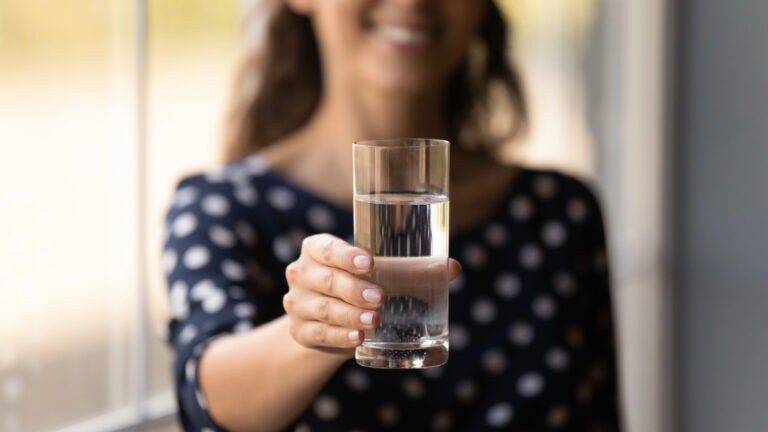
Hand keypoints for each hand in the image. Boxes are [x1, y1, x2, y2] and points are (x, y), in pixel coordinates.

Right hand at [283, 234, 460, 355]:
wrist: (332, 320)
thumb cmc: (360, 285)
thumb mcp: (381, 274)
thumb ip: (412, 270)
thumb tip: (453, 268)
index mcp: (317, 248)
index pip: (326, 248)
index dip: (344, 255)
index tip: (368, 262)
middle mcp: (301, 273)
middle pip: (325, 280)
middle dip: (353, 289)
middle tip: (380, 298)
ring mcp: (296, 303)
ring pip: (322, 309)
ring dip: (348, 316)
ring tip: (373, 321)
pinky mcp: (300, 331)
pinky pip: (318, 334)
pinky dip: (339, 337)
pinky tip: (357, 339)